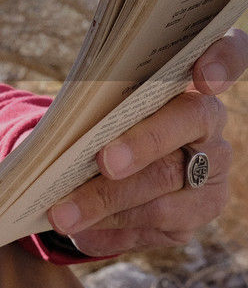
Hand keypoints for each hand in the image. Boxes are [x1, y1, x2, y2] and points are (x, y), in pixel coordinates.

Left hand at [48, 28, 247, 255]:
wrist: (96, 167)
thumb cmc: (96, 122)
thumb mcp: (92, 107)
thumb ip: (92, 105)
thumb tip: (56, 131)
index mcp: (191, 88)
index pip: (230, 56)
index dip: (225, 60)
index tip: (205, 76)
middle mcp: (211, 132)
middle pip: (185, 133)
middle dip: (140, 148)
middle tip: (104, 162)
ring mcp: (209, 180)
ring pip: (165, 196)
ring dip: (106, 205)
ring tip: (62, 214)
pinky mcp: (191, 221)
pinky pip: (150, 230)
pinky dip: (108, 231)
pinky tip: (79, 232)